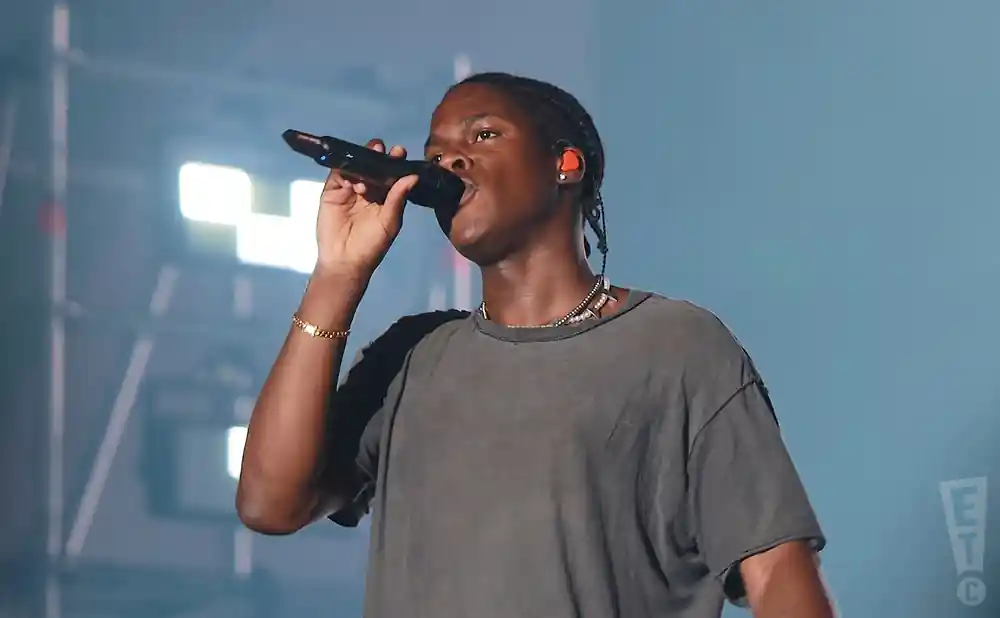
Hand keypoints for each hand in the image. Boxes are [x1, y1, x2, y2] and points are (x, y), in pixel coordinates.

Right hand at [314, 139, 419, 276]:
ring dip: (361, 163)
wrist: (344, 260)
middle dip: (376, 155)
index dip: (395, 161)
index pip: (391, 174)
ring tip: (366, 166)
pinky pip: (337, 175)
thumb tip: (413, 176)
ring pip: (355, 167)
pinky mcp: (332, 191)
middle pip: (372, 166)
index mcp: (386, 196)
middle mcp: (368, 190)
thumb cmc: (371, 244)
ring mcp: (349, 189)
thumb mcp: (389, 222)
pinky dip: (344, 171)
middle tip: (379, 148)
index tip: (399, 152)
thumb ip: (398, 198)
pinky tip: (351, 178)